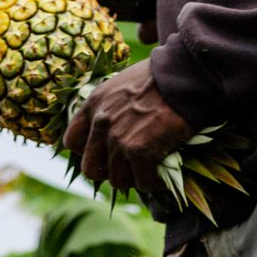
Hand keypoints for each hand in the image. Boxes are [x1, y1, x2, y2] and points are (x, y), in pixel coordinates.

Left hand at [63, 59, 193, 191]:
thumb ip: (110, 107)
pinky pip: (143, 183)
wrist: (185, 73)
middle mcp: (101, 123)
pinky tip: (164, 169)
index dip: (88, 151)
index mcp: (94, 103)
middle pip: (91, 169)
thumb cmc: (161, 76)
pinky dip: (155, 181)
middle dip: (110, 170)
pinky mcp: (140, 152)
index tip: (105, 151)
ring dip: (135, 177)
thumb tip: (114, 129)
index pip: (72, 141)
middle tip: (130, 163)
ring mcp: (118, 139)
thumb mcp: (123, 84)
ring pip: (118, 180)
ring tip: (151, 165)